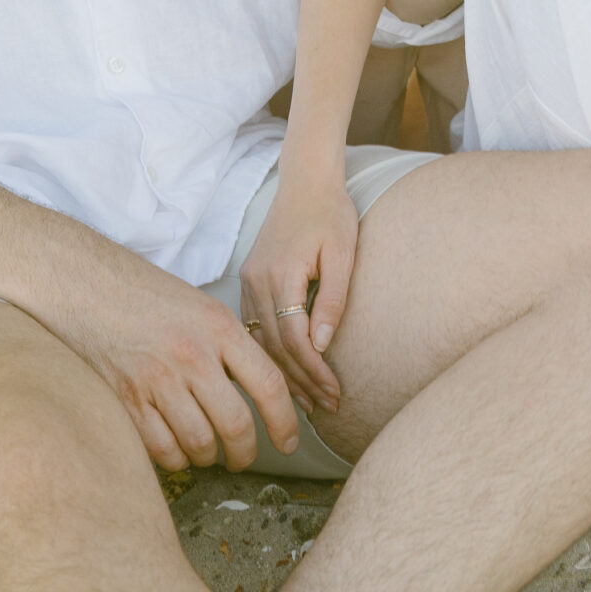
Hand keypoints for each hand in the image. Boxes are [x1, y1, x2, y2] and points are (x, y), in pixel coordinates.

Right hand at [42, 242, 299, 474]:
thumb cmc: (146, 297)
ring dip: (208, 458)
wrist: (85, 285)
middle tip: (243, 459)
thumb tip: (258, 392)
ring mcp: (157, 381)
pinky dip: (174, 458)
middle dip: (246, 453)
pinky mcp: (127, 401)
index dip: (285, 422)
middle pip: (236, 425)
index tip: (290, 443)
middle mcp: (192, 356)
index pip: (269, 385)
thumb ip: (230, 348)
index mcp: (219, 328)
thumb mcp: (201, 308)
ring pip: (199, 444)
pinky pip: (162, 449)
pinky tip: (175, 448)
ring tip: (207, 452)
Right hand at [239, 162, 358, 412]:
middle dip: (300, 382)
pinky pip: (254, 328)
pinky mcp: (248, 281)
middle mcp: (257, 280)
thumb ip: (333, 299)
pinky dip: (269, 355)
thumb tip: (322, 345)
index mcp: (280, 272)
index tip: (335, 393)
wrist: (305, 182)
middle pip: (274, 346)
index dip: (314, 371)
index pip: (293, 338)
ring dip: (283, 374)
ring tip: (307, 404)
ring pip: (260, 341)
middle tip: (325, 409)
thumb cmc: (331, 214)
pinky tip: (284, 375)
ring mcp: (248, 280)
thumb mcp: (343, 253)